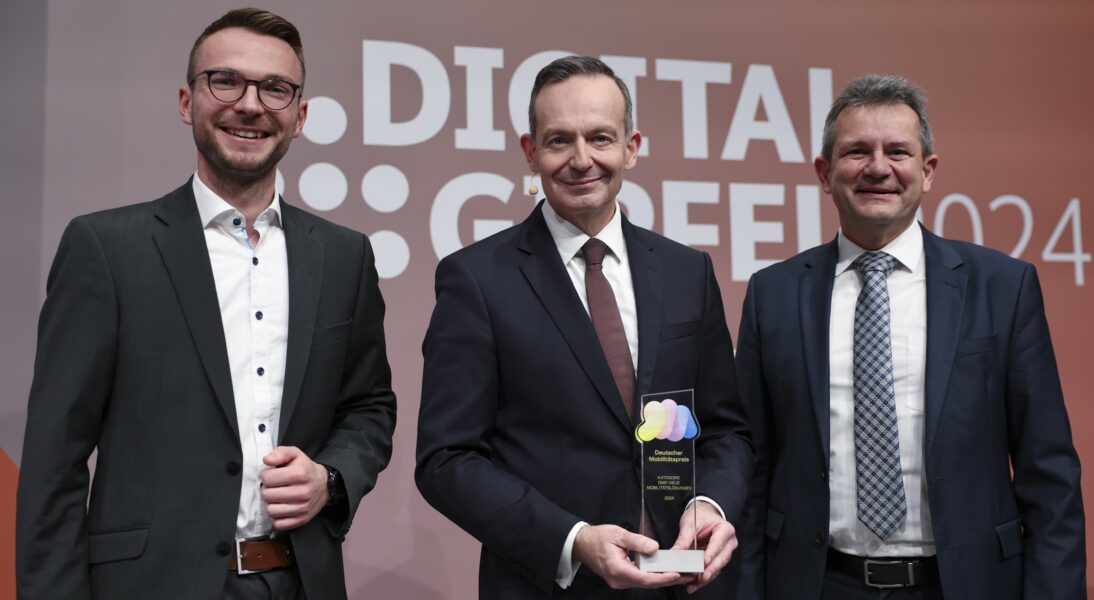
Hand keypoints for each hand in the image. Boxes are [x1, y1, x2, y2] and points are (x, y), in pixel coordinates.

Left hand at [260, 446, 328, 530]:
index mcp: (299, 474)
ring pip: (271, 510)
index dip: (266, 475)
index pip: (267, 478)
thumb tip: (266, 460)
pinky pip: (278, 524)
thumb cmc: (305, 469)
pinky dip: (277, 517)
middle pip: (267, 495)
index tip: (272, 475)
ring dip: (271, 503)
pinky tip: (281, 507)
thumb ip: (280, 453)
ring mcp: (302, 508)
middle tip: (274, 486)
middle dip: (267, 489)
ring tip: (277, 497)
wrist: (324, 485)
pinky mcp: (301, 519)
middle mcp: (302, 492)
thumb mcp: (295, 454)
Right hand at [573, 524, 690, 589]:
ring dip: (662, 579)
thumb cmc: (598, 538)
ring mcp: (619, 581)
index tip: (677, 574)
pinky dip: (653, 577)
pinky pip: (640, 580)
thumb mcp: (618, 534)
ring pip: (645, 583)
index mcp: (617, 569)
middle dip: (668, 580)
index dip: (663, 577)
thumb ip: (638, 541)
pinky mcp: (621, 579)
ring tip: (680, 573)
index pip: (645, 578)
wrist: (582, 544)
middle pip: (648, 583)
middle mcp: (619, 580)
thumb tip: (655, 548)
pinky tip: (663, 572)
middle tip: (686, 575)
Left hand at [671, 501, 736, 593]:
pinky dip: (703, 578)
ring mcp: (726, 552)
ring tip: (693, 584)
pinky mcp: (719, 559)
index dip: (711, 554)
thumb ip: (684, 539)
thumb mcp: (690, 524)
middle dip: (709, 571)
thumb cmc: (700, 516)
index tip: (703, 563)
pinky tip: (694, 583)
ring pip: (717, 568)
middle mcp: (729, 542)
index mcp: (725, 529)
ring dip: (705, 578)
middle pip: (720, 559)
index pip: (718, 543)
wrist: (705, 515)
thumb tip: (675, 553)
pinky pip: (712, 570)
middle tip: (699, 578)